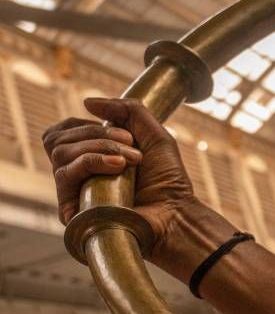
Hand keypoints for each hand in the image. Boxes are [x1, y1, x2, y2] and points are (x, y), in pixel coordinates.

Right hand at [43, 96, 208, 275]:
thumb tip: (87, 101)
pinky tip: (118, 168)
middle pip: (58, 140)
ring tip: (131, 161)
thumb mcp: (154, 133)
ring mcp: (71, 193)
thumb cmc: (167, 179)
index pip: (62, 132)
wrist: (176, 212)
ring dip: (100, 148)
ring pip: (60, 154)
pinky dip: (91, 163)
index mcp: (87, 158)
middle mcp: (74, 175)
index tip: (122, 134)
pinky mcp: (71, 211)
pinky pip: (64, 175)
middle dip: (98, 136)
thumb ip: (127, 110)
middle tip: (132, 148)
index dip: (85, 126)